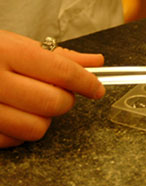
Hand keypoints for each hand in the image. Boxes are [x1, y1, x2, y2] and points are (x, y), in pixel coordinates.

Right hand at [0, 30, 105, 147]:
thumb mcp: (18, 44)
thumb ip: (60, 56)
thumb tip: (96, 61)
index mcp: (7, 52)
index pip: (62, 72)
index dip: (87, 82)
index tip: (97, 89)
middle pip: (54, 103)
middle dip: (65, 99)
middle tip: (58, 91)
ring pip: (37, 128)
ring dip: (44, 117)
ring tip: (32, 102)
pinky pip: (14, 141)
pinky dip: (21, 131)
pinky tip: (14, 114)